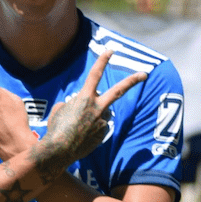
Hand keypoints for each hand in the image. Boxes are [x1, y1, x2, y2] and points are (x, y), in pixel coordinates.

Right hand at [34, 50, 146, 172]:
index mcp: (84, 98)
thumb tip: (79, 106)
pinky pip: (99, 127)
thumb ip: (72, 103)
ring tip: (78, 126)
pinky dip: (91, 129)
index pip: (95, 74)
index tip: (111, 50)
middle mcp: (97, 107)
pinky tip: (80, 136)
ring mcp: (102, 122)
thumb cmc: (55, 129)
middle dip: (132, 81)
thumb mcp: (59, 110)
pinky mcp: (103, 134)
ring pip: (103, 112)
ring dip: (94, 115)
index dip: (103, 60)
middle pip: (118, 91)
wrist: (59, 151)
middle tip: (144, 74)